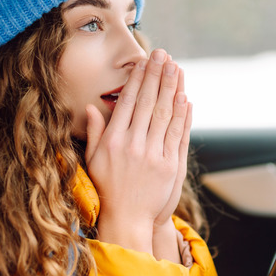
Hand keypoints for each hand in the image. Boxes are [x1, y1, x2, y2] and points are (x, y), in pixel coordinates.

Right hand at [85, 49, 191, 253]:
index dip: (138, 79)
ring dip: (172, 89)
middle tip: (163, 54)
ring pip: (166, 115)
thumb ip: (95, 132)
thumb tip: (91, 108)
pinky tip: (185, 97)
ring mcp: (153, 155)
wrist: (127, 220)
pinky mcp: (170, 167)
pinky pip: (178, 135)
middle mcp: (134, 145)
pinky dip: (183, 115)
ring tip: (176, 68)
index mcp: (114, 141)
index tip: (144, 61)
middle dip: (156, 76)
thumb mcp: (93, 160)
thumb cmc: (108, 189)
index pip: (128, 102)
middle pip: (149, 103)